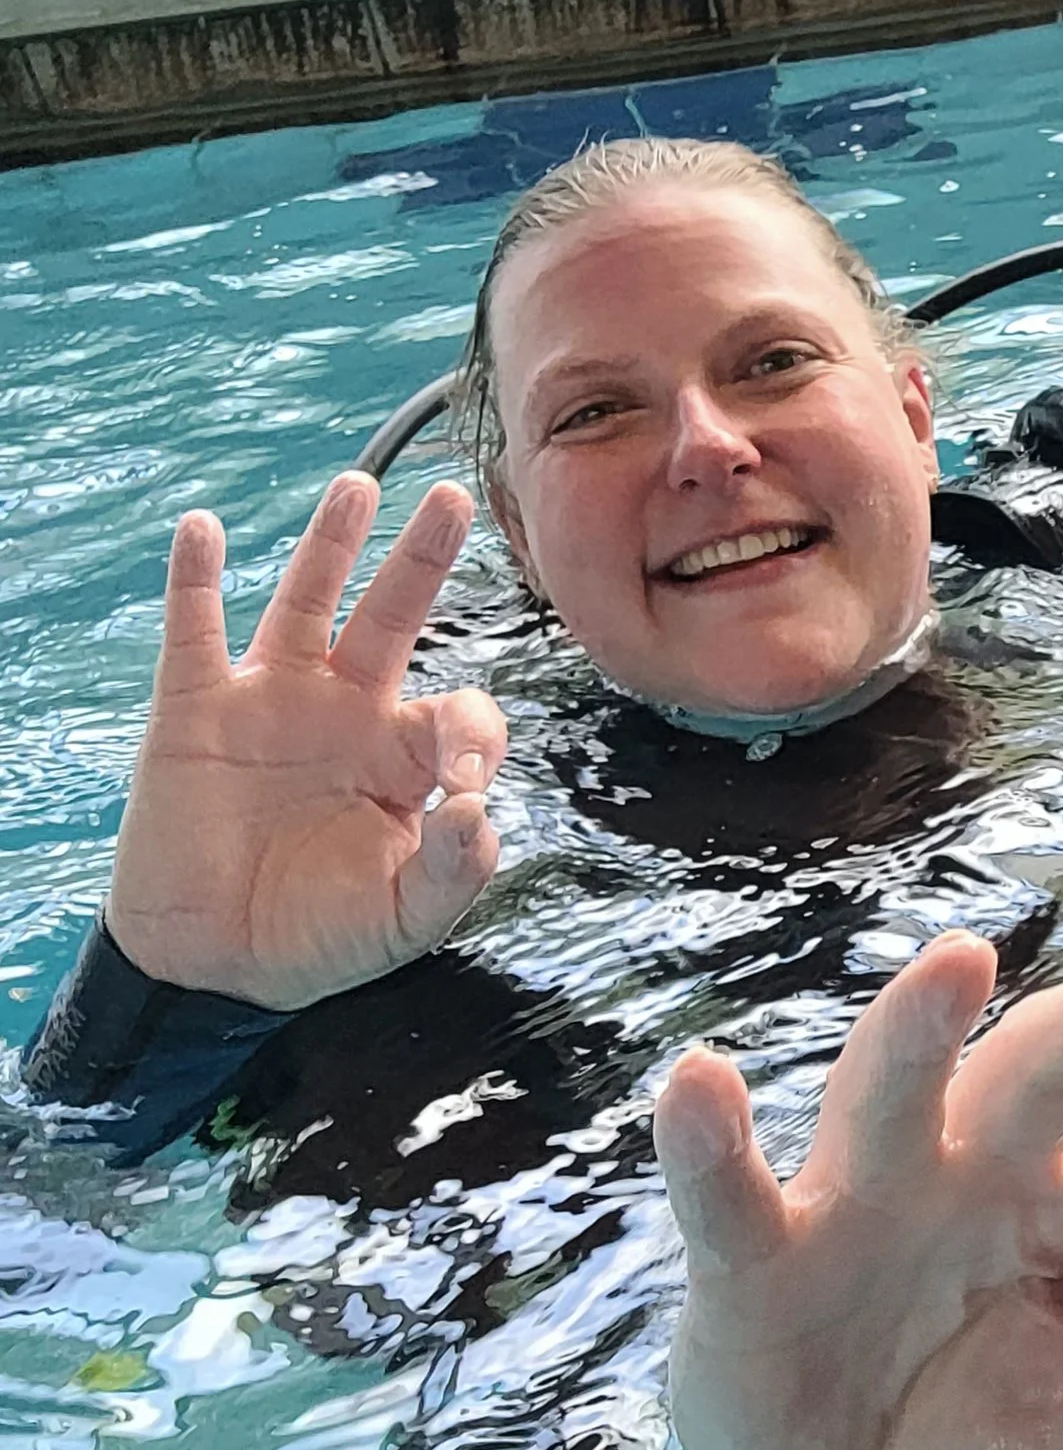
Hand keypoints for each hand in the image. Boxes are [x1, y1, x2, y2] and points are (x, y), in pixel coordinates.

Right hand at [105, 472, 508, 1010]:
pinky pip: (195, 629)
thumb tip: (480, 812)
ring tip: (359, 484)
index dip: (474, 736)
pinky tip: (203, 529)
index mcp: (405, 758)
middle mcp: (346, 711)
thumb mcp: (404, 920)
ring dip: (331, 543)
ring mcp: (271, 701)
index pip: (460, 710)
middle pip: (395, 615)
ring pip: (307, 600)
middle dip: (423, 556)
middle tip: (454, 495)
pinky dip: (196, 578)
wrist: (212, 965)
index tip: (463, 785)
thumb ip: (453, 872)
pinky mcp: (197, 709)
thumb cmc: (317, 939)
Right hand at [659, 934, 1062, 1449]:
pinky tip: (698, 1082)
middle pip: (1049, 1064)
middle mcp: (977, 1163)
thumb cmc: (979, 1407)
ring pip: (891, 1089)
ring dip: (919, 1028)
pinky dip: (709, 1145)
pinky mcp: (758, 1257)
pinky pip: (733, 1196)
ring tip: (962, 961)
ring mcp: (862, 1195)